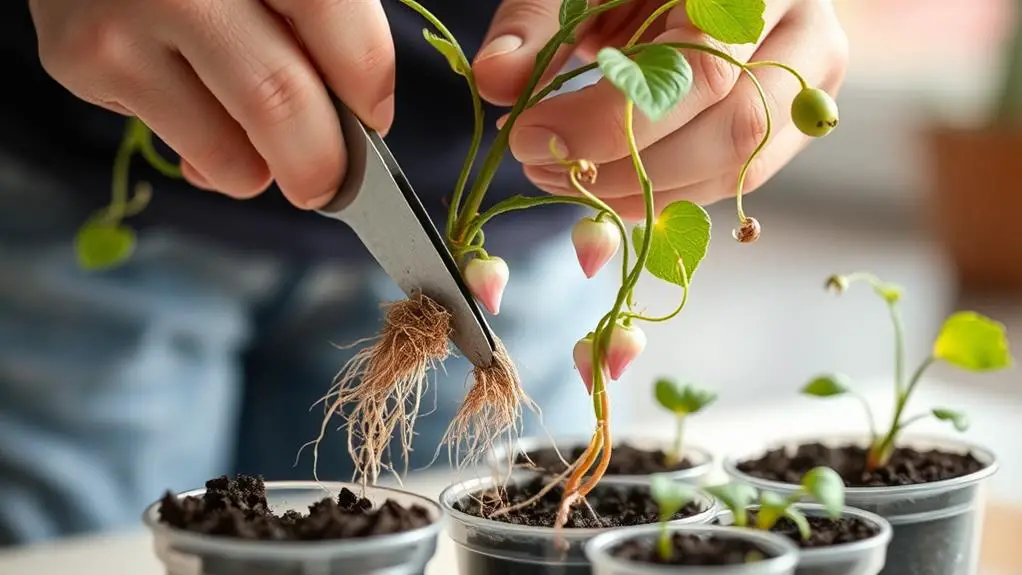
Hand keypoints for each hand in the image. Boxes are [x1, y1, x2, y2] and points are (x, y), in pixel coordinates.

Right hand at [29, 0, 395, 209]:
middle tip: (330, 180)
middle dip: (321, 161)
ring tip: (265, 146)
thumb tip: (356, 120)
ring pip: (234, 152)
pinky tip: (202, 115)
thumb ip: (311, 24)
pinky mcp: (83, 60)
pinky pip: (185, 151)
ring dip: (267, 171)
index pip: (335, 21)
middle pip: (281, 99)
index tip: (373, 117)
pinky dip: (217, 160)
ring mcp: (126, 18)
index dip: (368, 83)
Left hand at [471, 0, 848, 219]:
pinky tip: (608, 188)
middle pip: (734, 127)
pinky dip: (667, 194)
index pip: (699, 69)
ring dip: (644, 191)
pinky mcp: (797, 119)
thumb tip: (494, 78)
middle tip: (542, 165)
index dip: (610, 120)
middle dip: (628, 166)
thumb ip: (539, 22)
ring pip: (742, 164)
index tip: (529, 134)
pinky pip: (737, 177)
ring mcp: (813, 77)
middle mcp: (803, 25)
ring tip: (565, 178)